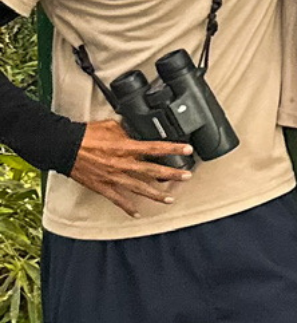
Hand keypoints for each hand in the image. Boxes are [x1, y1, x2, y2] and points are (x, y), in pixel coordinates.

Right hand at [68, 120, 195, 217]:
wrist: (65, 147)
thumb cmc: (86, 135)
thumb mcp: (112, 126)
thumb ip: (128, 130)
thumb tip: (137, 129)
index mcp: (127, 148)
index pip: (156, 148)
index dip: (174, 149)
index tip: (188, 150)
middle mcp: (124, 164)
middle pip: (153, 171)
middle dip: (172, 175)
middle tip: (187, 177)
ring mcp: (114, 177)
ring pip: (140, 189)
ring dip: (156, 195)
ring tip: (170, 199)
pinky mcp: (103, 187)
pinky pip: (118, 200)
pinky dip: (128, 207)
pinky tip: (137, 213)